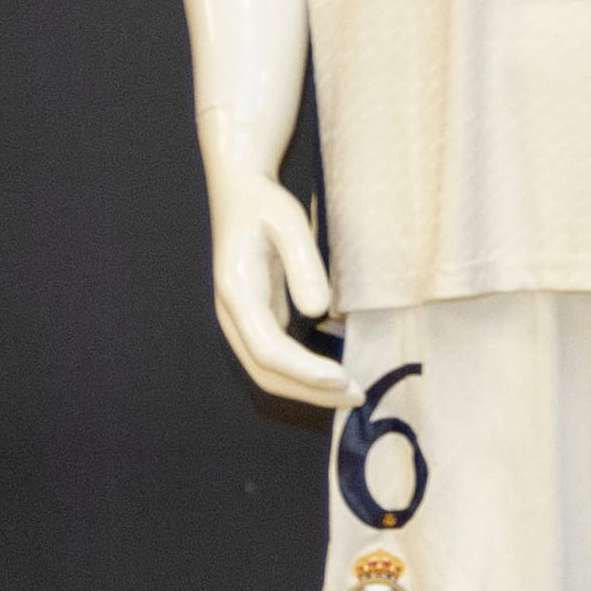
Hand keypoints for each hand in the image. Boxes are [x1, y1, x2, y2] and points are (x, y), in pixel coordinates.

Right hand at [197, 122, 344, 405]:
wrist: (240, 194)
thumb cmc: (266, 205)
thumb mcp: (288, 222)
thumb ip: (304, 264)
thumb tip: (320, 310)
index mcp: (236, 293)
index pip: (268, 349)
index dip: (306, 371)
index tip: (344, 379)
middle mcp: (232, 314)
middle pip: (265, 371)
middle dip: (310, 391)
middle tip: (358, 396)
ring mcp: (241, 320)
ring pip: (267, 371)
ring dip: (308, 388)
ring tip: (353, 393)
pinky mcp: (256, 319)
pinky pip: (276, 357)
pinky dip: (304, 373)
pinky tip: (338, 373)